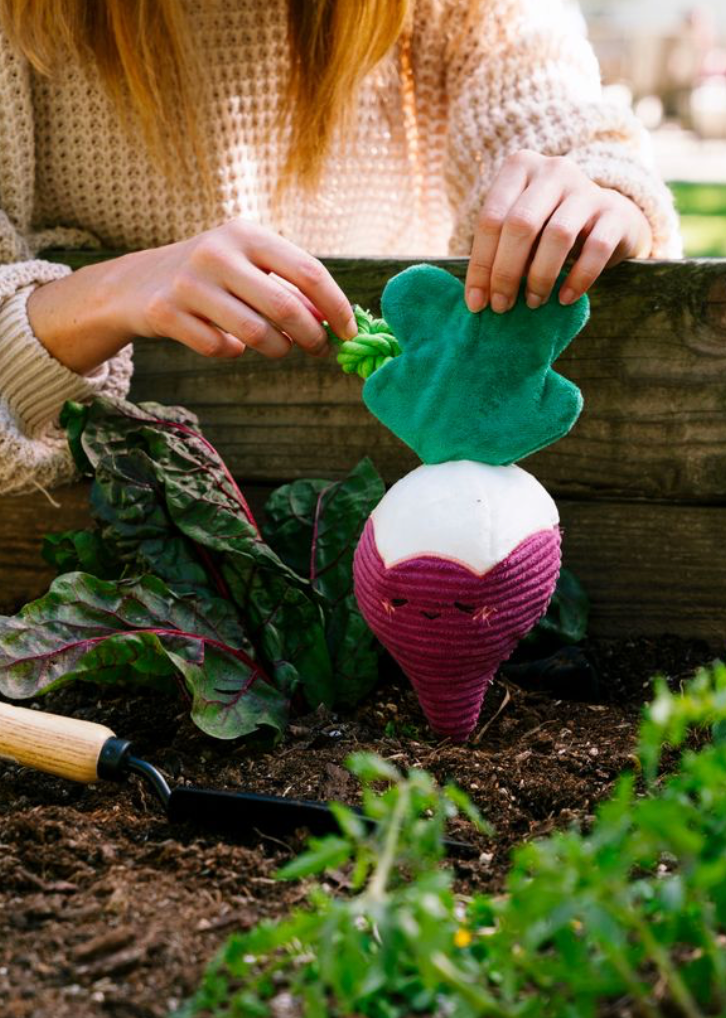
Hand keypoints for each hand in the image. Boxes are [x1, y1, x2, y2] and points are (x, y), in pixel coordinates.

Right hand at [28, 220, 356, 374]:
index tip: (349, 331)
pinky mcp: (166, 313)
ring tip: (278, 348)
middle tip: (319, 350)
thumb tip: (333, 322)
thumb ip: (289, 288)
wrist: (136, 283)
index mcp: (245, 234)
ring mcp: (188, 283)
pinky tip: (227, 342)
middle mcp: (217, 253)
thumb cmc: (211, 276)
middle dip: (311, 337)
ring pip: (256, 334)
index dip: (335, 305)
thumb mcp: (248, 267)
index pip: (307, 271)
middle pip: (285, 308)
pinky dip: (233, 352)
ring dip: (277, 349)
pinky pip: (220, 348)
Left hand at [464, 150, 651, 313]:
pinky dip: (578, 279)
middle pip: (521, 225)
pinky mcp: (615, 212)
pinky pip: (595, 249)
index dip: (481, 264)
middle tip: (502, 306)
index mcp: (520, 168)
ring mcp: (587, 189)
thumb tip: (479, 298)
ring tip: (533, 302)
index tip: (476, 302)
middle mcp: (553, 171)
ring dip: (540, 276)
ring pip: (557, 235)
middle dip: (506, 272)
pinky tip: (564, 298)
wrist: (609, 218)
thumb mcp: (520, 229)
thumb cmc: (549, 226)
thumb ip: (499, 251)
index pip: (491, 218)